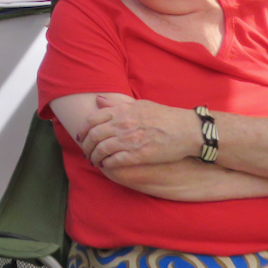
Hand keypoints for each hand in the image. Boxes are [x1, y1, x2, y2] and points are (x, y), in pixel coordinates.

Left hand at [79, 93, 200, 168]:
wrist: (186, 129)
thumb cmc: (164, 116)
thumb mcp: (139, 104)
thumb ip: (117, 104)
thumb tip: (98, 101)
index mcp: (122, 110)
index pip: (92, 119)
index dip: (83, 130)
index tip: (81, 137)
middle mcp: (122, 124)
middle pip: (94, 135)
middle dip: (86, 146)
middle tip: (85, 152)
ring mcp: (129, 139)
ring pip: (101, 149)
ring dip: (94, 157)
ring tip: (94, 161)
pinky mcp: (138, 155)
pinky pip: (115, 161)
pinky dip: (107, 164)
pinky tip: (106, 166)